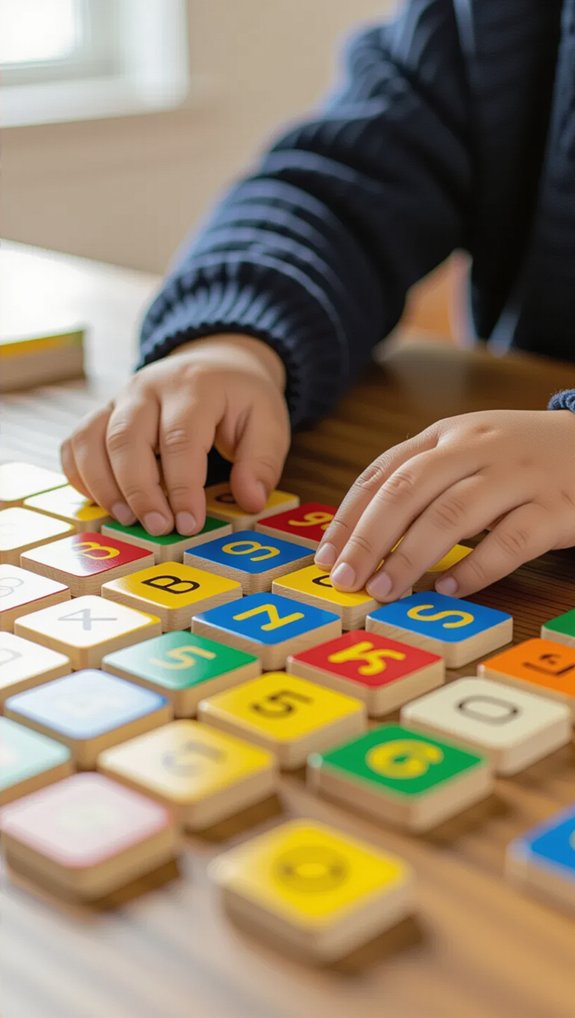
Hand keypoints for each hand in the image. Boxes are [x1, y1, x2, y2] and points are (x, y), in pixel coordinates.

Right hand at [61, 334, 289, 534]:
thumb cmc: (240, 400)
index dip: (182, 486)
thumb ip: (261, 462)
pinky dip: (81, 476)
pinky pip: (75, 443)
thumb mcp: (269, 423)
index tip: (189, 523)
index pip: (179, 439)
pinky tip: (104, 503)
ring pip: (91, 440)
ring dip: (104, 486)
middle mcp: (147, 388)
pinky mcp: (102, 414)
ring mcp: (118, 399)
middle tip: (158, 528)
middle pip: (126, 438)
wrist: (216, 364)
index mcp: (193, 387)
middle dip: (139, 491)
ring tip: (127, 521)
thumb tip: (250, 500)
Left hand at [314, 409, 574, 598]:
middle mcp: (477, 447)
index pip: (384, 471)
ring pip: (452, 514)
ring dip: (412, 556)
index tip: (326, 555)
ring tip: (386, 589)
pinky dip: (474, 568)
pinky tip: (449, 589)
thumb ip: (422, 481)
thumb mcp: (467, 451)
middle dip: (370, 538)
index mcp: (447, 434)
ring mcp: (518, 475)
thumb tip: (362, 537)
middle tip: (347, 579)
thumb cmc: (520, 458)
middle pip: (408, 490)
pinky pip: (508, 541)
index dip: (351, 515)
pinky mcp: (555, 507)